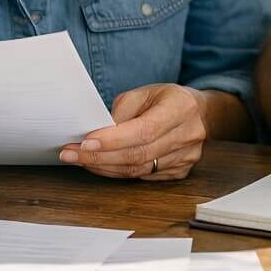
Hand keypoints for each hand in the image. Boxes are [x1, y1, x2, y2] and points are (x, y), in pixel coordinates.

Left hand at [60, 84, 210, 179]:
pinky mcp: (181, 171)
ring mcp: (187, 157)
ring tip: (81, 159)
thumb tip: (96, 135)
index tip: (84, 142)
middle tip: (71, 154)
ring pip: (139, 169)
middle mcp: (188, 134)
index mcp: (181, 108)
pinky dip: (119, 172)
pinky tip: (103, 165)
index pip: (144, 130)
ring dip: (105, 166)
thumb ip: (121, 113)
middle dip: (100, 156)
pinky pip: (144, 176)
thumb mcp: (143, 93)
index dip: (112, 140)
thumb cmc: (166, 99)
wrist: (198, 112)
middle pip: (139, 154)